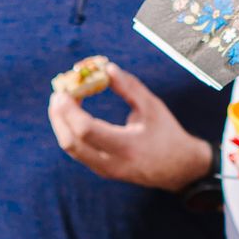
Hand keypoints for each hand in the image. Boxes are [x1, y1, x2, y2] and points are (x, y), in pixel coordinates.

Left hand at [47, 63, 211, 191]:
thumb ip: (129, 87)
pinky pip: (78, 151)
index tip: (65, 90)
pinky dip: (69, 131)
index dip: (70, 109)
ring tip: (61, 101)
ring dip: (61, 123)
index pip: (86, 131)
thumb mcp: (153, 107)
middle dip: (58, 116)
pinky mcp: (102, 171)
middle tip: (58, 93)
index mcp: (126, 146)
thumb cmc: (168, 134)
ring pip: (70, 148)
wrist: (180, 169)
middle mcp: (112, 163)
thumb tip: (107, 68)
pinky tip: (71, 114)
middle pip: (71, 142)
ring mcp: (105, 170)